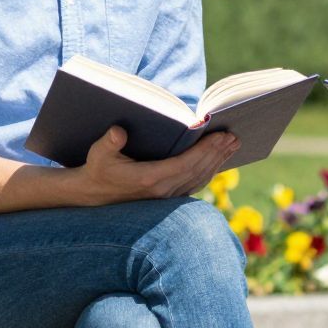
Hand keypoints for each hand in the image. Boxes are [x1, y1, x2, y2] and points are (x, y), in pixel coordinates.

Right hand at [72, 126, 237, 205]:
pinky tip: (218, 160)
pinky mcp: (167, 196)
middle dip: (218, 153)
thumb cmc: (97, 170)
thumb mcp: (97, 154)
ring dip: (217, 162)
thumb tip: (118, 131)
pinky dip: (209, 171)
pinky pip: (194, 183)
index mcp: (149, 179)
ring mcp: (166, 195)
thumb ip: (108, 143)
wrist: (92, 195)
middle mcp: (162, 190)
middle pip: (198, 170)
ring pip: (199, 178)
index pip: (186, 163)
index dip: (206, 150)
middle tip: (235, 136)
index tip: (222, 136)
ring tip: (233, 145)